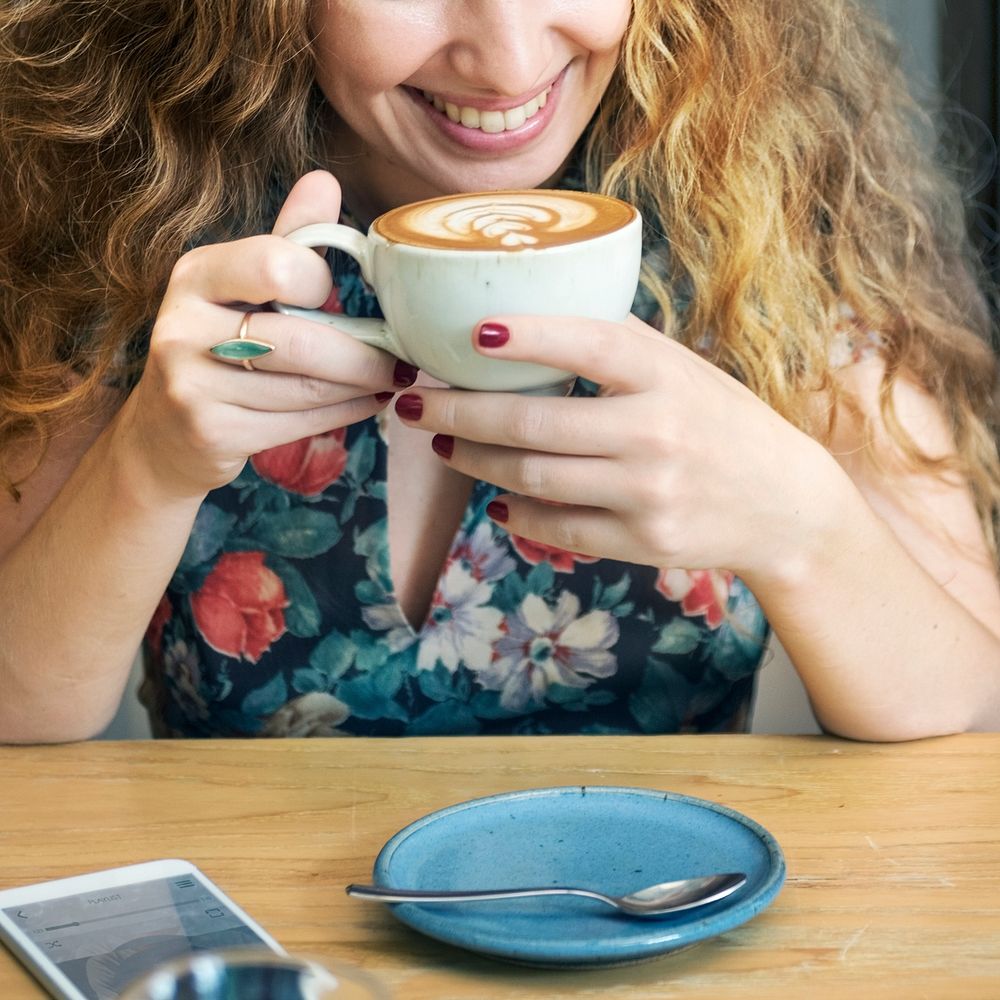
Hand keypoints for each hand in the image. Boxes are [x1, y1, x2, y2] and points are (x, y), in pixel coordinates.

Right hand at [115, 171, 410, 498]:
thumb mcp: (242, 286)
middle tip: (401, 360)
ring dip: (363, 387)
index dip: (319, 283)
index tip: (340, 295)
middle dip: (364, 355)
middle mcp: (184, 326)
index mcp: (196, 274)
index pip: (276, 267)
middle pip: (301, 342)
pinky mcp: (212, 432)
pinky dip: (346, 413)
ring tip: (391, 380)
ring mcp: (192, 384)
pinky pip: (299, 423)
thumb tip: (325, 180)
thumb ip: (287, 239)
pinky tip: (367, 403)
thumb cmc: (219, 345)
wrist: (165, 431)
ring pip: (306, 389)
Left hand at [394, 314, 842, 581]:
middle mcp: (657, 433)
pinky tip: (496, 496)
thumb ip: (617, 348)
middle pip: (533, 422)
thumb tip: (522, 326)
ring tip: (445, 442)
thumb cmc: (722, 422)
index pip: (588, 344)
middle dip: (459, 411)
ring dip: (475, 459)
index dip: (527, 336)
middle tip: (414, 402)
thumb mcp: (683, 369)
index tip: (471, 331)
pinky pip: (557, 526)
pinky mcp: (642, 541)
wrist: (784, 504)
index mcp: (666, 375)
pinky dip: (516, 511)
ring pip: (533, 476)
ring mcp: (648, 493)